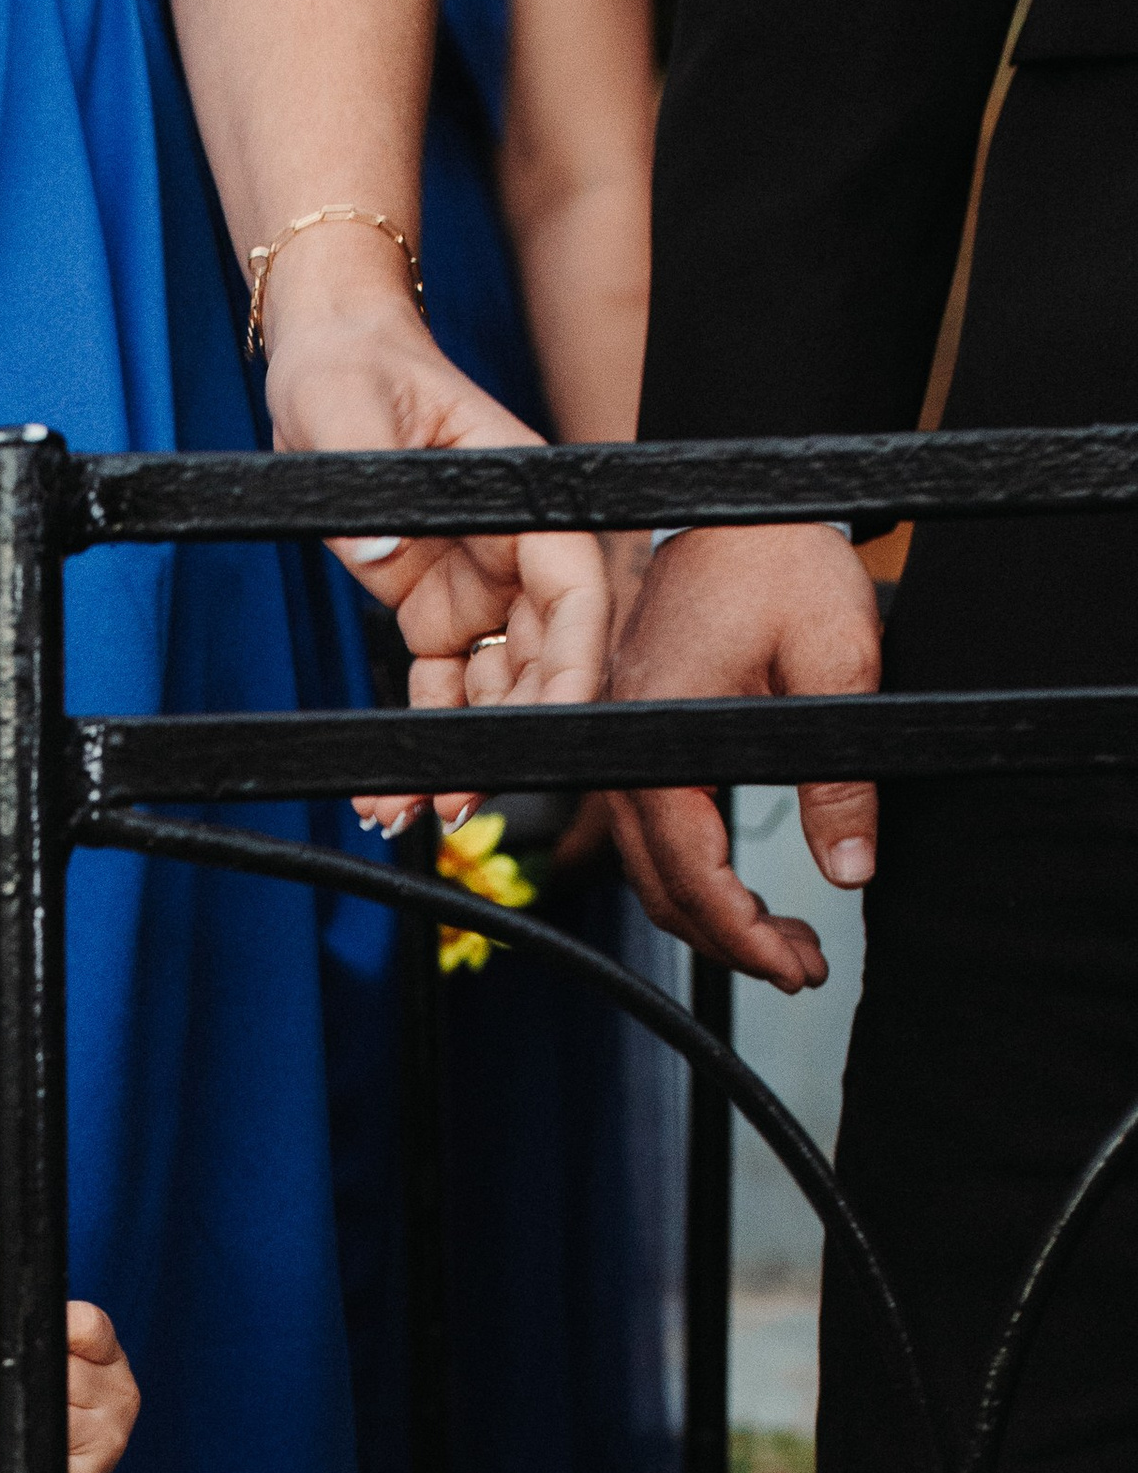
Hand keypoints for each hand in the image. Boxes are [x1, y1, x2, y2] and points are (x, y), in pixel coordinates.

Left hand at [0, 1304, 140, 1472]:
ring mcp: (105, 1439)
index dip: (44, 1327)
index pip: (87, 1326)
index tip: (7, 1343)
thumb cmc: (48, 1423)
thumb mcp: (51, 1378)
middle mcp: (116, 1397)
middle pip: (42, 1371)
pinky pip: (17, 1461)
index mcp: (109, 1363)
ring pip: (26, 1417)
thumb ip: (23, 1361)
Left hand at [261, 260, 610, 828]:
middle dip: (516, 733)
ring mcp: (479, 587)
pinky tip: (394, 788)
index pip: (575, 588)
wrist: (324, 362)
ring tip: (412, 810)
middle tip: (464, 796)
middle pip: (545, 657)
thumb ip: (372, 489)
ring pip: (498, 689)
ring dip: (467, 753)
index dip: (574, 663)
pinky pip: (444, 690)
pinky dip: (426, 740)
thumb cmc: (348, 368)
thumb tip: (383, 561)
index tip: (553, 725)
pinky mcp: (435, 611)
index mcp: (522, 495)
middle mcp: (514, 550)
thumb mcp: (346, 413)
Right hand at [605, 526, 881, 991]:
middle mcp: (624, 749)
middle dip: (731, 941)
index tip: (798, 966)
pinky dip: (693, 870)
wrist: (739, 505)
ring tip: (782, 940)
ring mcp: (621, 743)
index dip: (745, 936)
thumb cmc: (779, 564)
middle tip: (801, 967)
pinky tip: (737, 884)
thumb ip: (840, 775)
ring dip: (711, 913)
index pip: (692, 873)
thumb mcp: (835, 665)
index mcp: (659, 737)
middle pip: (661, 886)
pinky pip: (651, 829)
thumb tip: (851, 868)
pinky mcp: (634, 735)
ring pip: (651, 867)